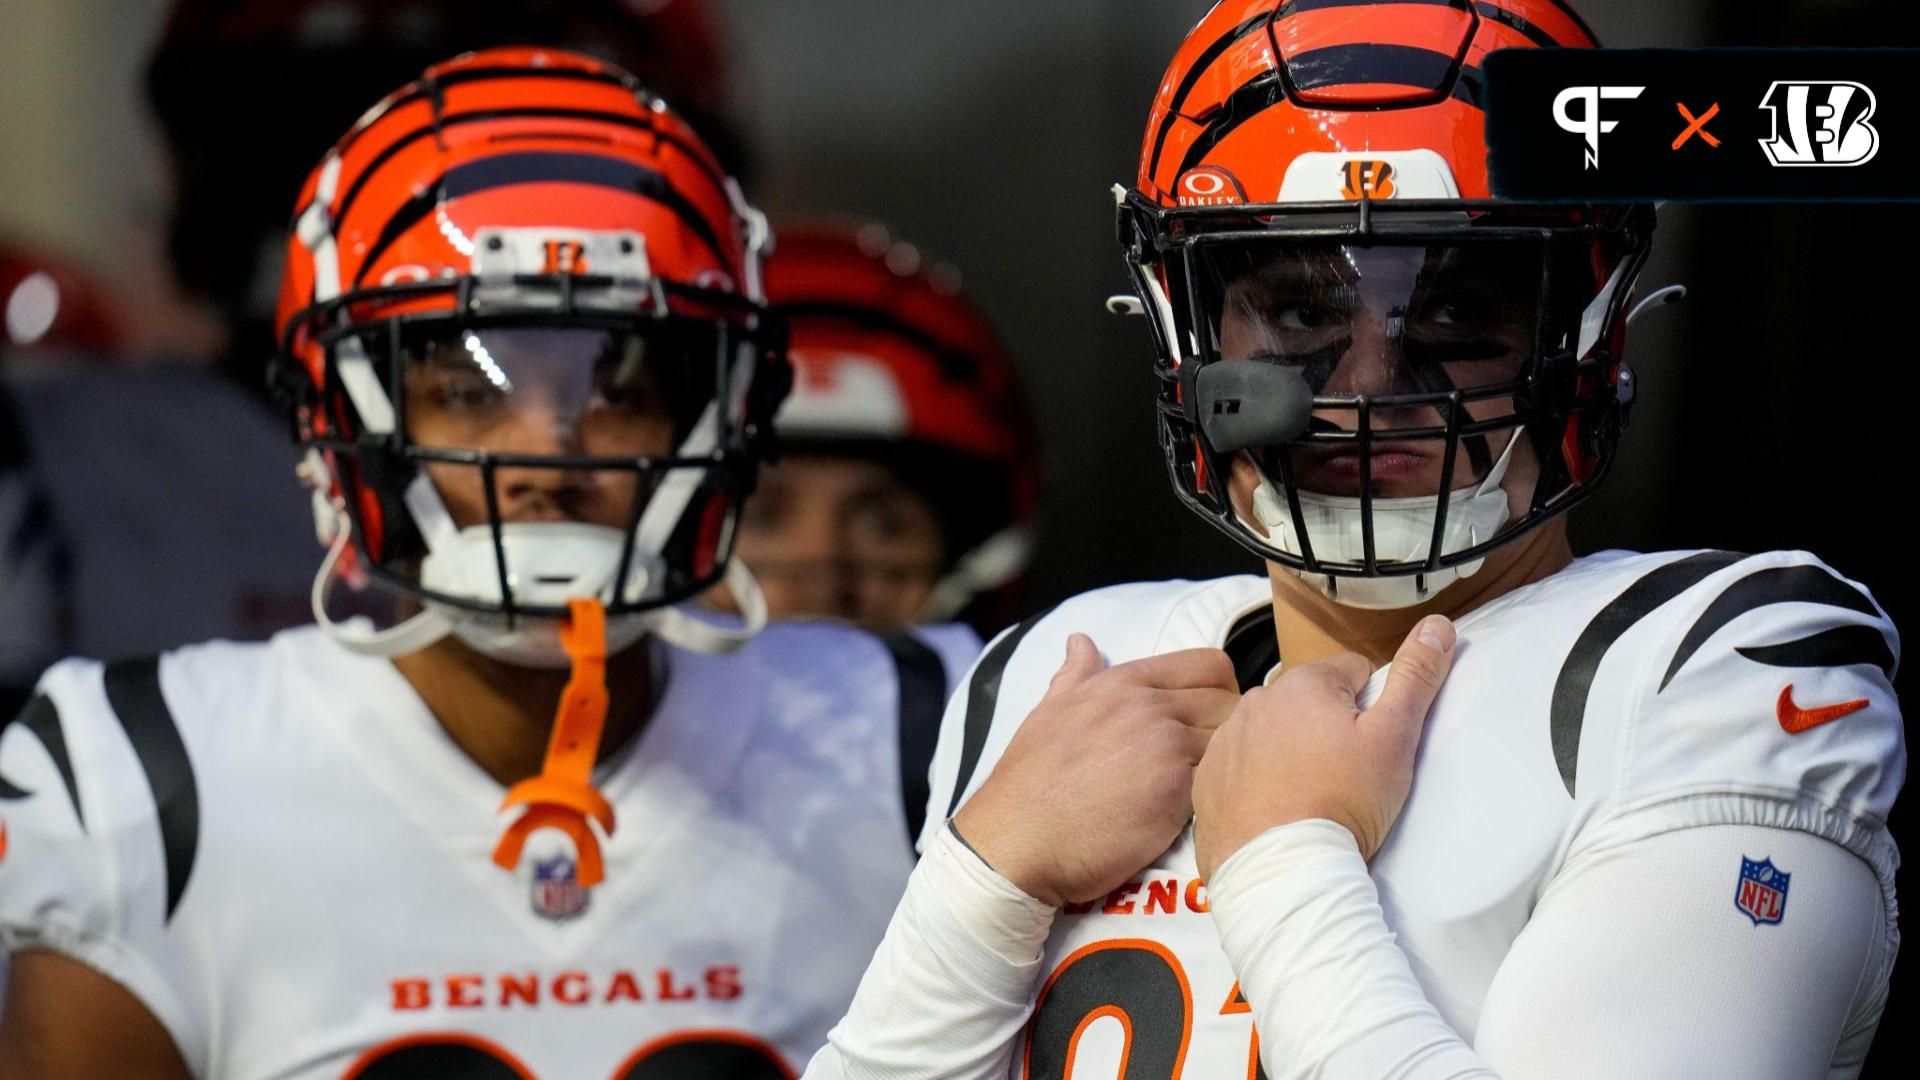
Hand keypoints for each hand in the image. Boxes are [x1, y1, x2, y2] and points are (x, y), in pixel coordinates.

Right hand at [952, 634, 1239, 906]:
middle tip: (1210, 759)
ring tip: (1205, 788)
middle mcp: (1150, 705)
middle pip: (1230, 701)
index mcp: (1123, 682)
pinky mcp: (1176, 793)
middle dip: (1229, 728)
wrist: (1018, 840)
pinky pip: (1219, 782)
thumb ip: (1075, 675)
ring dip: (1224, 765)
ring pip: (1231, 742)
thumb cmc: (1028, 782)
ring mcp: (1166, 747)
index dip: (1220, 692)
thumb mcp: (1048, 712)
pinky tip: (1196, 812)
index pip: (1209, 665)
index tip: (1209, 720)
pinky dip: (1215, 795)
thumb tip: (1080, 641)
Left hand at [1192, 615, 1456, 877]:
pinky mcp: (1206, 781)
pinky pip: (1238, 768)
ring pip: (1271, 734)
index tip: (1371, 746)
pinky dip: (1256, 782)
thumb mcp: (1395, 738)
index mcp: (1303, 684)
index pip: (1350, 673)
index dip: (1370, 708)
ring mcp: (1225, 742)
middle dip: (1327, 728)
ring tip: (1311, 797)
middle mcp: (1255, 702)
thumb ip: (1416, 677)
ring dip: (1289, 753)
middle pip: (1307, 702)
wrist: (1284, 872)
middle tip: (1345, 776)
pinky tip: (1277, 811)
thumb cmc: (1343, 803)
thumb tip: (1437, 624)